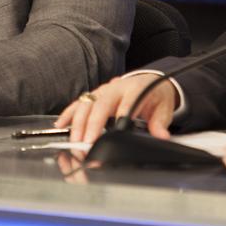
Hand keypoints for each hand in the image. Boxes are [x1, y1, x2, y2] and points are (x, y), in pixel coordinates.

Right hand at [55, 74, 177, 144]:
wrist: (151, 81)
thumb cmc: (155, 95)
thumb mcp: (164, 109)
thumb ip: (160, 123)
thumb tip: (161, 136)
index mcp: (134, 89)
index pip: (127, 103)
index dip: (121, 117)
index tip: (115, 133)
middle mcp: (115, 88)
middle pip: (100, 105)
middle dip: (92, 125)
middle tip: (87, 144)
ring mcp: (102, 90)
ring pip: (86, 105)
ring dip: (78, 124)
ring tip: (75, 141)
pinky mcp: (94, 95)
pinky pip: (78, 104)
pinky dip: (68, 114)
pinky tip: (61, 125)